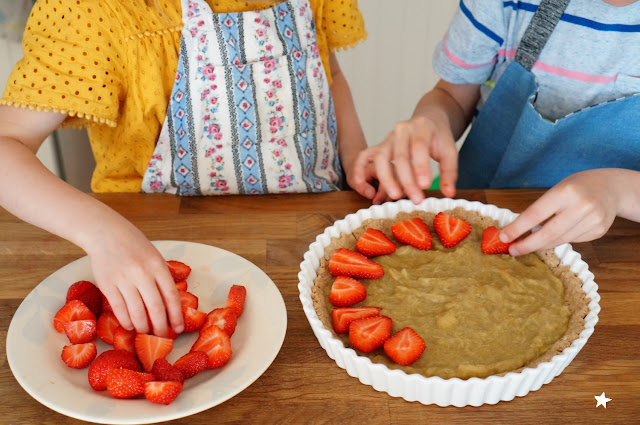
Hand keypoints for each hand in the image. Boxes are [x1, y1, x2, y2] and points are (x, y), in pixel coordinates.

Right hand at [84, 217, 183, 336]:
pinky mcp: (107, 284)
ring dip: (143, 327)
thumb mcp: (154, 257)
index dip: (176, 315)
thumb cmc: (134, 246)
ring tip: (146, 334)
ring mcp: (124, 279)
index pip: (171, 296)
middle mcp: (142, 273)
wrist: (106, 233)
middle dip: (160, 327)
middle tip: (162, 337)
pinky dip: (126, 321)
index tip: (178, 328)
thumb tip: (170, 305)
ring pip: (137, 312)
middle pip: (156, 308)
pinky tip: (130, 326)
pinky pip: (119, 309)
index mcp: (158, 266)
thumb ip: (162, 277)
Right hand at [348, 115, 457, 204]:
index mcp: (421, 128)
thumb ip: (449, 172)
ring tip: (396, 196)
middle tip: (416, 198)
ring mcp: (388, 139)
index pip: (419, 147)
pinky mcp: (380, 147)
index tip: (426, 185)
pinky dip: (361, 174)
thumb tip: (449, 193)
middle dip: (407, 179)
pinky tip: (369, 191)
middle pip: (399, 155)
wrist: (428, 121)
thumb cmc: (438, 138)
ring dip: (387, 179)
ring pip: (381, 158)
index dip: (421, 167)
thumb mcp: (449, 152)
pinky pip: (365, 159)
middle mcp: (401, 131)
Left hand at [500, 169, 624, 255]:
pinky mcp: (599, 231)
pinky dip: (559, 240)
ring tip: (529, 244)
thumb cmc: (576, 187)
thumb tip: (517, 231)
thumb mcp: (557, 190)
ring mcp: (593, 220)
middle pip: (548, 233)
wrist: (611, 188)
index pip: (535, 214)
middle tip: (513, 250)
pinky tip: (556, 235)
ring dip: (541, 245)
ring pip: (559, 240)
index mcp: (565, 192)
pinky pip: (572, 241)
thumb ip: (541, 209)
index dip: (517, 228)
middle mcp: (581, 206)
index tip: (504, 238)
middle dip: (527, 245)